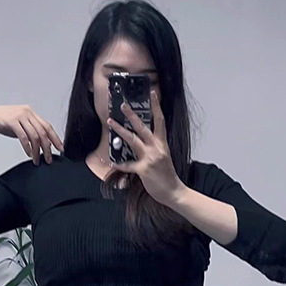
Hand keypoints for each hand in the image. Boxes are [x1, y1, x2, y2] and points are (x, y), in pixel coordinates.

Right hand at [0, 104, 63, 164]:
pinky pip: (24, 136)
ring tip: (36, 159)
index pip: (47, 126)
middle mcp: (27, 112)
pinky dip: (27, 147)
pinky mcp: (12, 121)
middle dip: (47, 147)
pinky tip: (29, 154)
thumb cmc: (3, 122)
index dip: (55, 138)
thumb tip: (41, 144)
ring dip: (37, 150)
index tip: (60, 148)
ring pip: (34, 135)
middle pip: (43, 132)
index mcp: (31, 112)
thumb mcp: (20, 125)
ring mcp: (20, 116)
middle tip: (48, 159)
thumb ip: (30, 130)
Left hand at [107, 88, 183, 206]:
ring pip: (132, 140)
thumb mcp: (163, 158)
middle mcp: (156, 148)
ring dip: (120, 130)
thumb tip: (142, 143)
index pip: (160, 121)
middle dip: (132, 115)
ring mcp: (150, 158)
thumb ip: (154, 149)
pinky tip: (113, 164)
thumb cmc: (168, 176)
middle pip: (142, 127)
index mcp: (162, 144)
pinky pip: (128, 165)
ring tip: (110, 122)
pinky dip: (120, 165)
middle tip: (123, 105)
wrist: (174, 191)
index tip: (153, 94)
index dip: (157, 106)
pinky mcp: (143, 169)